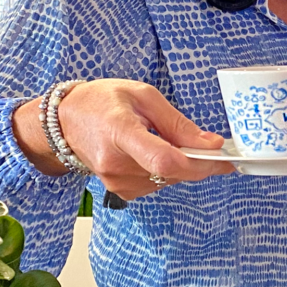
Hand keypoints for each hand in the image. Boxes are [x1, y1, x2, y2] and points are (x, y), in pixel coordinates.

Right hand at [13, 79, 232, 199]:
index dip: (198, 162)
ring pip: (167, 181)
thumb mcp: (143, 95)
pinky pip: (156, 186)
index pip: (164, 161)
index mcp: (120, 132)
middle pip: (171, 174)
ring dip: (181, 166)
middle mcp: (115, 163)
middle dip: (198, 162)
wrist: (65, 121)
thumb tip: (210, 144)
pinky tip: (156, 151)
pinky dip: (165, 171)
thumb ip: (177, 123)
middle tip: (211, 146)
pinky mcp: (119, 191)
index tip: (222, 155)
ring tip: (169, 139)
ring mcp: (115, 181)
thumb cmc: (102, 101)